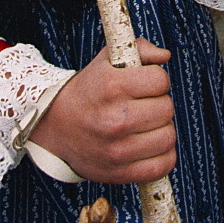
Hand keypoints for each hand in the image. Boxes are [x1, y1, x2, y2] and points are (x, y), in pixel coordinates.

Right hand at [29, 39, 175, 183]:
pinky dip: (163, 156)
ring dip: (161, 129)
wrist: (56, 126)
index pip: (160, 80)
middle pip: (166, 108)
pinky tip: (150, 145)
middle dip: (159, 103)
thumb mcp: (107, 60)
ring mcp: (118, 149)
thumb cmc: (88, 90)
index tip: (145, 84)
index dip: (156, 79)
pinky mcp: (120, 173)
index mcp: (112, 87)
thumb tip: (165, 56)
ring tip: (146, 124)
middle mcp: (115, 119)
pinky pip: (162, 165)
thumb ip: (139, 49)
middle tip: (144, 104)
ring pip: (168, 136)